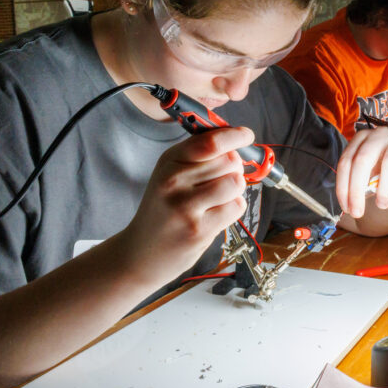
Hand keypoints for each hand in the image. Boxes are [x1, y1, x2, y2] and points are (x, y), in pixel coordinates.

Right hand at [117, 126, 253, 286]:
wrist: (141, 252)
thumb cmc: (163, 209)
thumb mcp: (170, 174)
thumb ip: (199, 155)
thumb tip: (235, 141)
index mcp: (169, 161)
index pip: (211, 141)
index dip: (235, 136)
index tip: (246, 136)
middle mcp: (174, 180)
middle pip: (229, 161)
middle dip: (235, 168)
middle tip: (223, 179)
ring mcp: (186, 206)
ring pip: (235, 183)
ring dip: (235, 189)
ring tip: (219, 198)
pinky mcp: (199, 229)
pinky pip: (236, 207)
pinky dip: (233, 208)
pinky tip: (216, 214)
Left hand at [336, 126, 387, 218]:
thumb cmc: (387, 156)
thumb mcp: (371, 162)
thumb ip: (361, 177)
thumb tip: (351, 203)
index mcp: (361, 140)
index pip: (345, 163)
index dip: (343, 188)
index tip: (347, 207)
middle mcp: (376, 136)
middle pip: (361, 162)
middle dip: (356, 191)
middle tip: (357, 212)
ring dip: (383, 189)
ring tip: (382, 204)